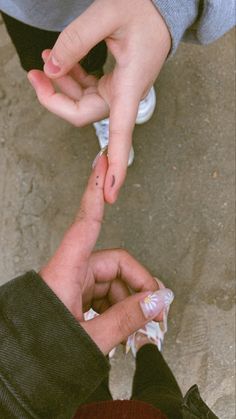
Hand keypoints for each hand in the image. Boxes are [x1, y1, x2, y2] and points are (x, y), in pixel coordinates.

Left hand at [28, 0, 170, 203]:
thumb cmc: (145, 13)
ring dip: (59, 86)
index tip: (111, 196)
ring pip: (80, 102)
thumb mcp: (108, 16)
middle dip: (53, 98)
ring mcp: (116, 92)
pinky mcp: (112, 84)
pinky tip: (60, 59)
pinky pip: (85, 90)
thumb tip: (51, 66)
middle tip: (34, 73)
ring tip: (45, 57)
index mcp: (128, 89)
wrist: (161, 9)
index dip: (115, 168)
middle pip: (80, 114)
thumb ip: (76, 42)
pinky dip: (69, 78)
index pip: (120, 137)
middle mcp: (122, 97)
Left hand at [40, 153, 172, 354]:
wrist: (20, 372)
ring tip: (143, 327)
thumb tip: (156, 301)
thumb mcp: (89, 339)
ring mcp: (74, 287)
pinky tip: (128, 327)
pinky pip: (105, 296)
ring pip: (113, 283)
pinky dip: (120, 310)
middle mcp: (70, 273)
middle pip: (116, 265)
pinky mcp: (76, 299)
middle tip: (156, 311)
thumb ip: (127, 319)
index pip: (87, 222)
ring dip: (132, 303)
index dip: (96, 191)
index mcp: (66, 272)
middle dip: (140, 287)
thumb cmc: (41, 351)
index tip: (103, 165)